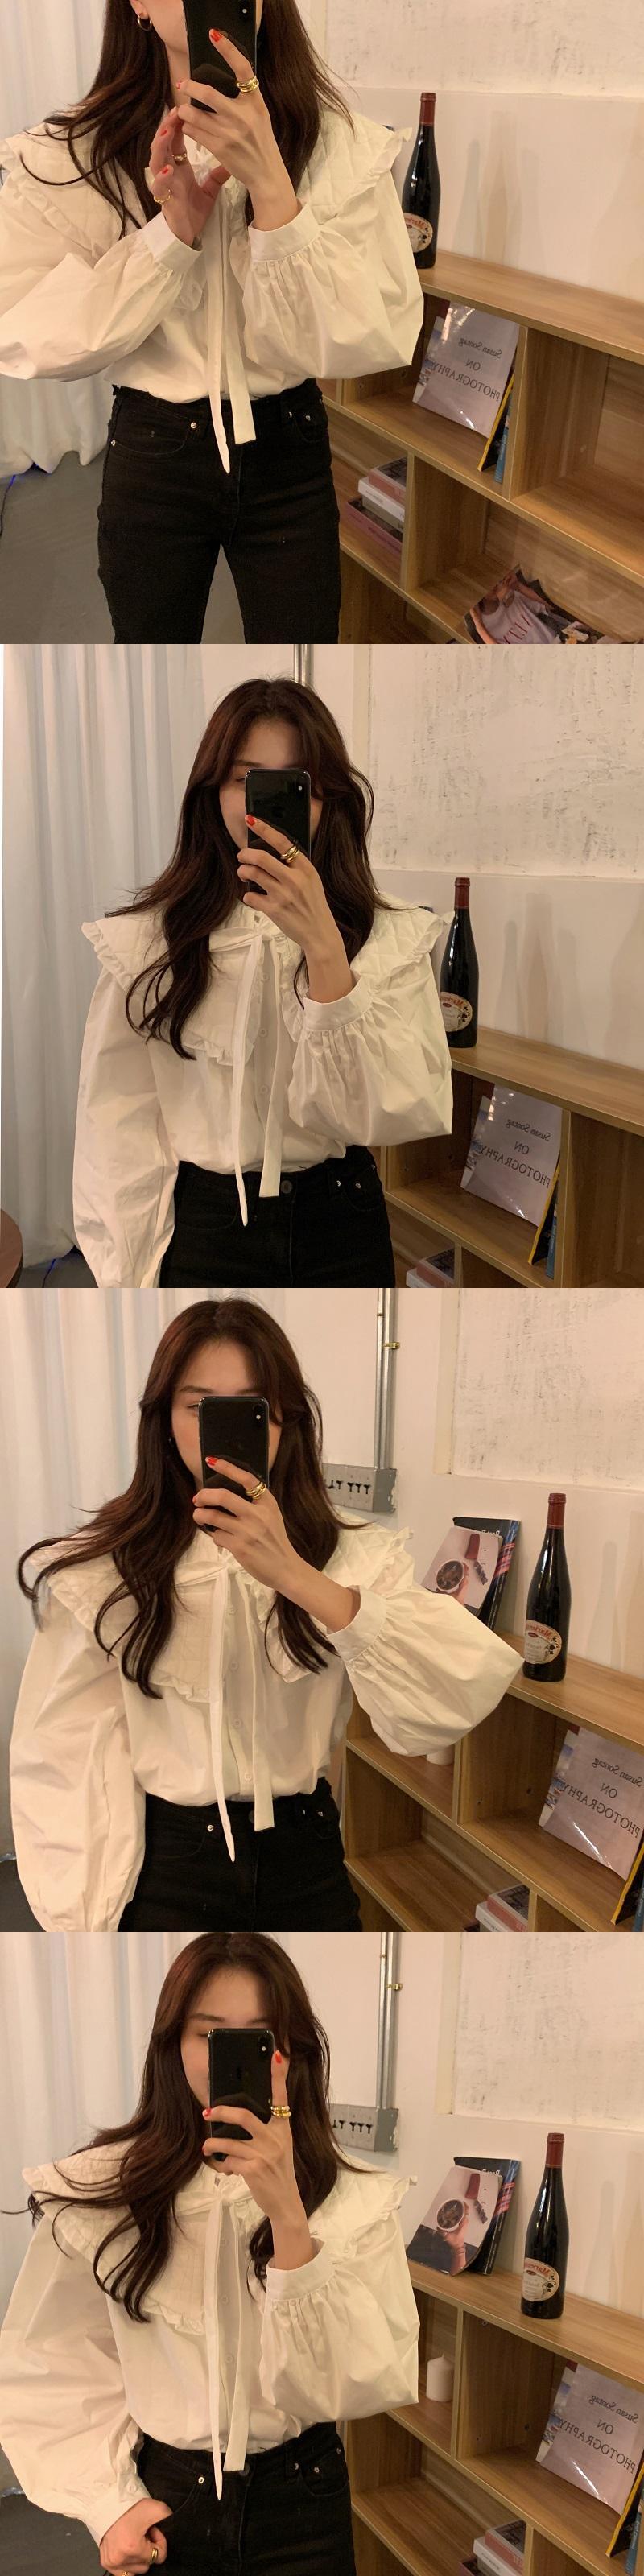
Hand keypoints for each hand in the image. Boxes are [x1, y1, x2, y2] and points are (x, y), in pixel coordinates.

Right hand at [99, 2497, 172, 2571]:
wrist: (108, 2503)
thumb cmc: (129, 2507)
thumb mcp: (155, 2508)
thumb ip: (169, 2518)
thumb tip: (173, 2527)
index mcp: (133, 2549)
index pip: (159, 2557)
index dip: (159, 2542)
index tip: (152, 2530)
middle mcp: (121, 2559)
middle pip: (147, 2565)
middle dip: (148, 2550)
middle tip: (143, 2534)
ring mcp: (112, 2563)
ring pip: (136, 2570)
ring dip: (138, 2557)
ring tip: (134, 2540)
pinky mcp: (106, 2563)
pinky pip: (123, 2572)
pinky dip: (128, 2562)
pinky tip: (127, 2548)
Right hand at [148, 104, 229, 244]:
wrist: (189, 236)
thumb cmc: (195, 210)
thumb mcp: (210, 188)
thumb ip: (218, 173)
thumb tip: (233, 159)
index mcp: (178, 165)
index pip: (175, 138)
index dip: (178, 123)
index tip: (185, 107)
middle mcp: (168, 171)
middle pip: (163, 143)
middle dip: (167, 126)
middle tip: (175, 111)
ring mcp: (163, 184)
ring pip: (155, 159)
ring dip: (160, 145)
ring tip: (168, 131)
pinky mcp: (163, 200)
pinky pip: (158, 186)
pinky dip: (163, 177)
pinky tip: (169, 168)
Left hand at [176, 34, 299, 225]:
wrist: (266, 174)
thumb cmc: (261, 142)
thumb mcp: (260, 115)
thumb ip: (245, 98)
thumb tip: (224, 80)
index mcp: (255, 101)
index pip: (243, 69)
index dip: (228, 50)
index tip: (214, 35)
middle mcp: (243, 115)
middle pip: (209, 93)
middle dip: (190, 86)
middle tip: (182, 84)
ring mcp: (230, 132)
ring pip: (195, 114)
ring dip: (184, 111)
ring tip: (182, 110)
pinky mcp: (220, 148)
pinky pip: (195, 132)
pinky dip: (189, 127)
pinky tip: (189, 127)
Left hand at [193, 1459, 300, 1591]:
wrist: (285, 1568)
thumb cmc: (276, 1541)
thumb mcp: (271, 1516)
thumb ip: (254, 1504)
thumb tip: (222, 1495)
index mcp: (267, 1503)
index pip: (246, 1479)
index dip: (227, 1468)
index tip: (210, 1460)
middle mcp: (258, 1514)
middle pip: (223, 1496)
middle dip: (204, 1495)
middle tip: (197, 1499)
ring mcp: (248, 1531)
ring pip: (213, 1517)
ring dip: (200, 1515)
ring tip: (199, 1516)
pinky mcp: (239, 1547)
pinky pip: (217, 1536)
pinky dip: (214, 1536)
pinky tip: (220, 1538)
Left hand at [203, 2048, 310, 2243]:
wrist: (285, 2203)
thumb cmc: (278, 2172)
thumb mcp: (279, 2147)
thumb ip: (266, 2131)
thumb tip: (236, 2117)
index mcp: (283, 2128)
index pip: (282, 2097)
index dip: (278, 2075)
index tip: (276, 2054)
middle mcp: (276, 2138)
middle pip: (245, 2115)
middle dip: (222, 2111)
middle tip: (208, 2112)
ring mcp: (265, 2154)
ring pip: (230, 2141)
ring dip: (214, 2145)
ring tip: (207, 2147)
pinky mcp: (254, 2169)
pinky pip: (230, 2161)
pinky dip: (223, 2165)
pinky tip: (224, 2169)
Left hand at [238, 817, 354, 997]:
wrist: (320, 933)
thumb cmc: (314, 905)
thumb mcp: (312, 880)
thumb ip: (295, 866)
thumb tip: (271, 852)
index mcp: (305, 868)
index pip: (282, 842)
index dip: (264, 829)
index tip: (251, 820)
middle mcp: (294, 879)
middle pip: (260, 857)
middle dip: (245, 854)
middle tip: (242, 856)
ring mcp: (283, 895)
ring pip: (252, 874)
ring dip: (242, 871)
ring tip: (244, 873)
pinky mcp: (274, 910)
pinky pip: (250, 896)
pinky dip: (247, 894)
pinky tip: (252, 896)